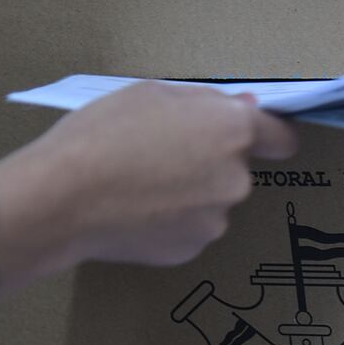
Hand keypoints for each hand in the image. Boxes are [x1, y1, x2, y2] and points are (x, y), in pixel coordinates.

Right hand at [0, 83, 298, 293]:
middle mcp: (236, 178)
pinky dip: (171, 222)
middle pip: (237, 169)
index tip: (257, 138)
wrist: (63, 198)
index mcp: (231, 130)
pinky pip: (190, 229)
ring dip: (190, 194)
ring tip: (140, 186)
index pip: (281, 138)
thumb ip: (204, 103)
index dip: (269, 136)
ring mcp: (215, 220)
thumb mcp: (151, 94)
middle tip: (160, 155)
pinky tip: (135, 212)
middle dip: (210, 162)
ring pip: (212, 201)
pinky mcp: (191, 250)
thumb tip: (243, 108)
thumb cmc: (102, 134)